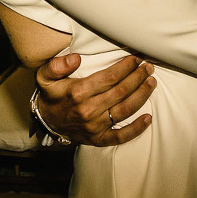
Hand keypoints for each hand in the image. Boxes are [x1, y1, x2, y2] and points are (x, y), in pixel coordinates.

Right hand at [34, 53, 155, 146]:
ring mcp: (95, 127)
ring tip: (151, 83)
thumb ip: (56, 65)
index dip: (126, 67)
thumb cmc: (50, 95)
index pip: (110, 77)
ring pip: (125, 110)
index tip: (136, 58)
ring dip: (141, 96)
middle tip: (148, 67)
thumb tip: (76, 58)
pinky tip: (148, 118)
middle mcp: (88, 110)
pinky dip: (136, 129)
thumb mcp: (45, 76)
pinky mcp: (99, 139)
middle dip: (138, 77)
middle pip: (121, 92)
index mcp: (78, 92)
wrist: (46, 122)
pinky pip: (121, 136)